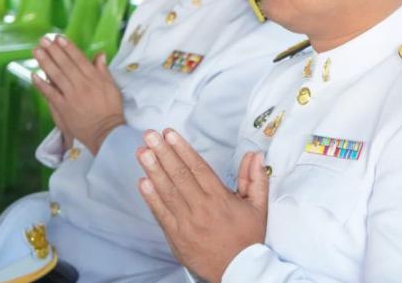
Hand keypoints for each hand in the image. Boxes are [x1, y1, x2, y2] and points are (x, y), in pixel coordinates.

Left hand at [31, 35, 124, 154]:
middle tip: (43, 40)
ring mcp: (70, 96)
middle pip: (65, 64)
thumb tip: (100, 55)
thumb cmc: (111, 110)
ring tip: (36, 51)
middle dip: (53, 51)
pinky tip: (34, 75)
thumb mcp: (112, 88)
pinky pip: (50, 94)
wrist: (106, 132)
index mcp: (94, 79)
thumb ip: (103, 71)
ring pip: (56, 76)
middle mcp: (81, 85)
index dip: (68, 48)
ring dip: (45, 62)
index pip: (79, 59)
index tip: (59, 38)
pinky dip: (41, 84)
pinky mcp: (62, 108)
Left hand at [137, 129, 268, 281]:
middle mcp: (202, 208)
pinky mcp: (177, 237)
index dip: (182, 149)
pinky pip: (161, 214)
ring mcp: (187, 223)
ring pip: (168, 192)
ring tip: (143, 152)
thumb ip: (255, 178)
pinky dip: (151, 198)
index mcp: (220, 198)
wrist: (239, 271)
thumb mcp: (258, 207)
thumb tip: (254, 155)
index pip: (197, 168)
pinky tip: (143, 182)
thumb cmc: (248, 238)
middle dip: (163, 153)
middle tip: (150, 135)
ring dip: (153, 170)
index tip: (170, 134)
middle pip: (179, 175)